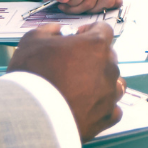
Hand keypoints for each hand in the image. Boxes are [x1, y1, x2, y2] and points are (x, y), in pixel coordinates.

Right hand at [7, 22, 123, 140]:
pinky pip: (113, 108)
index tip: (77, 37)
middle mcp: (109, 68)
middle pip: (109, 56)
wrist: (32, 115)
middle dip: (94, 56)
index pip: (104, 29)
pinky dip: (104, 106)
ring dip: (103, 81)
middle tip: (73, 64)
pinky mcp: (106, 117)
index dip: (90, 30)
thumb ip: (50, 30)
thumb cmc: (32, 74)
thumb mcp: (33, 39)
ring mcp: (110, 94)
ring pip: (115, 82)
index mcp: (96, 45)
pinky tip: (89, 105)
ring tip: (83, 86)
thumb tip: (59, 31)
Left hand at [33, 0, 122, 13]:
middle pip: (91, 0)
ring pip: (107, 1)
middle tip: (67, 6)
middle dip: (77, 8)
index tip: (62, 4)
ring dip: (91, 9)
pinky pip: (117, 0)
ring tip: (79, 6)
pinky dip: (105, 6)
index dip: (72, 2)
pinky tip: (92, 5)